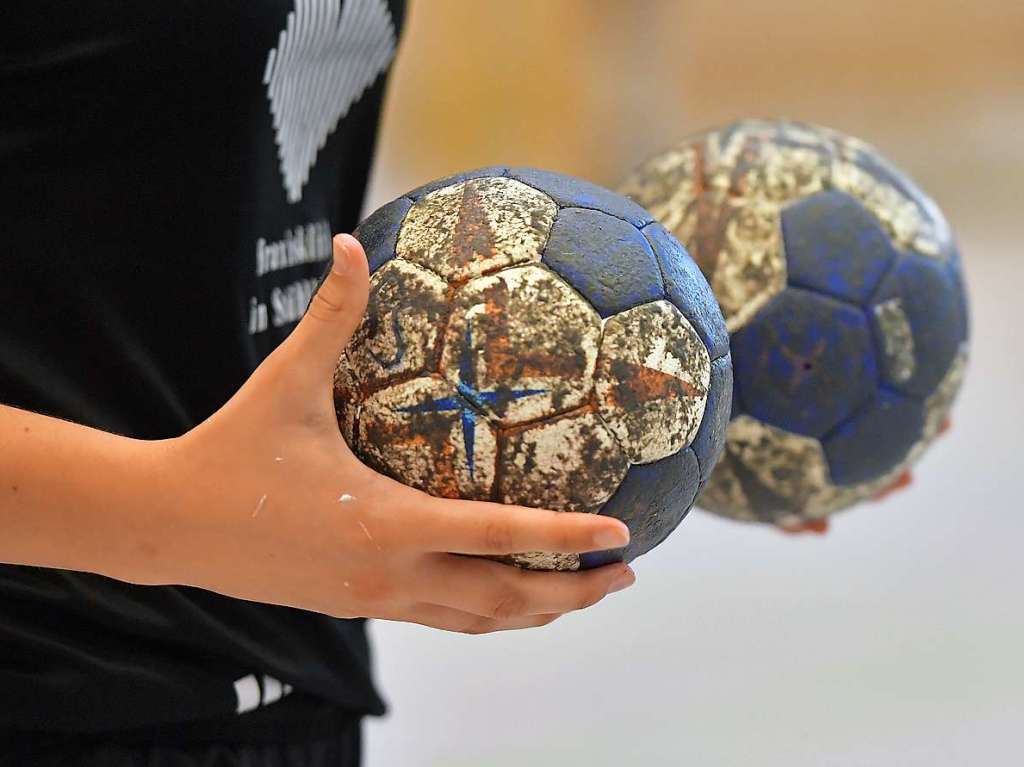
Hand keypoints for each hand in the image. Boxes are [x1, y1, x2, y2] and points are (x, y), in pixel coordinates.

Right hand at [143, 234, 634, 633]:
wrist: (169, 527)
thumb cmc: (232, 451)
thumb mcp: (285, 381)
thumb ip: (330, 315)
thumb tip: (351, 241)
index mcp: (385, 522)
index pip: (499, 534)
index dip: (566, 537)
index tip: (624, 534)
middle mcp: (390, 573)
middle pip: (504, 599)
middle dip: (572, 594)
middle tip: (626, 571)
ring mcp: (376, 598)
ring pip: (477, 621)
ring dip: (537, 612)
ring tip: (585, 593)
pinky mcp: (360, 605)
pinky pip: (443, 620)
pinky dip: (488, 614)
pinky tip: (507, 593)